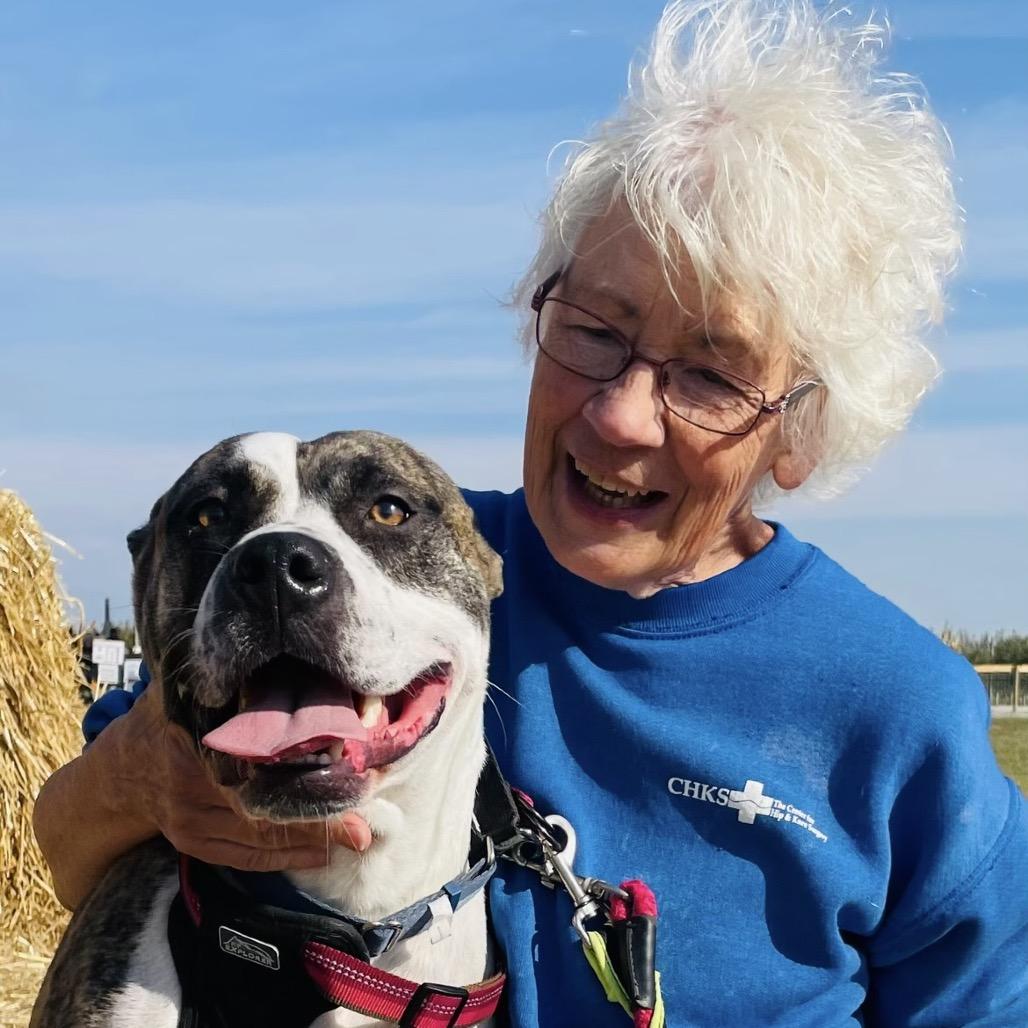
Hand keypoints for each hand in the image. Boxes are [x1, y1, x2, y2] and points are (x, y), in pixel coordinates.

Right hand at [108, 684, 372, 869]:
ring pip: (258, 835)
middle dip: (319, 814)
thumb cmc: (173, 711)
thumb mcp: (196, 684)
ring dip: (311, 839)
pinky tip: (322, 853)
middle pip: (265, 803)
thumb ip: (234, 676)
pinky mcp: (192, 841)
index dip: (308, 770)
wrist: (124, 764)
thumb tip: (290, 656)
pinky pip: (244, 857)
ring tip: (359, 836)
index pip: (260, 760)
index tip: (352, 771)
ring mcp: (188, 818)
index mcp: (196, 736)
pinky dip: (285, 858)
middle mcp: (190, 781)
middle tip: (367, 820)